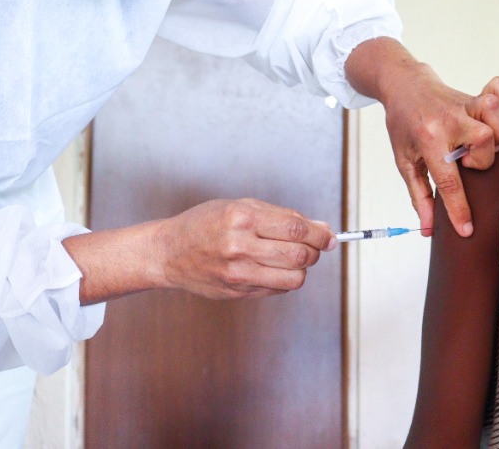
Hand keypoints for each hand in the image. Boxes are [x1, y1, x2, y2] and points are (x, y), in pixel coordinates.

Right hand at [151, 199, 334, 298]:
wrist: (169, 252)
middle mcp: (239, 245)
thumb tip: (321, 228)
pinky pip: (277, 290)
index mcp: (241, 217)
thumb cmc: (205, 223)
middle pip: (299, 255)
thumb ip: (281, 217)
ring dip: (302, 269)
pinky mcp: (236, 292)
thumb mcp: (240, 207)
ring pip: (293, 278)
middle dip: (315, 252)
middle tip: (314, 247)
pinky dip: (285, 280)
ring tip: (293, 258)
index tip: (330, 237)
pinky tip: (273, 269)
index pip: (295, 228)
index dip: (320, 234)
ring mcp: (237, 272)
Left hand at [384, 72, 498, 237]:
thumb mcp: (405, 161)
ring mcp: (465, 104)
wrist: (403, 85)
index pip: (448, 181)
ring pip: (496, 118)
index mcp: (428, 139)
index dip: (459, 209)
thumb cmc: (404, 125)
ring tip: (480, 143)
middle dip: (480, 160)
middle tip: (465, 161)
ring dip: (496, 136)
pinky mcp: (476, 94)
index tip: (467, 230)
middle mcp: (450, 119)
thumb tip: (428, 228)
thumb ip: (418, 195)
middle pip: (483, 142)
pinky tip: (496, 118)